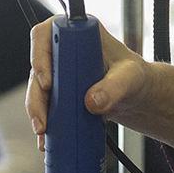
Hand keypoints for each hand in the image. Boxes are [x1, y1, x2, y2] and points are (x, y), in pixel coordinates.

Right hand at [25, 16, 152, 152]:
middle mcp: (63, 50)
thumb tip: (92, 102)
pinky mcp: (60, 92)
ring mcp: (59, 72)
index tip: (47, 83)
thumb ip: (115, 87)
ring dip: (38, 112)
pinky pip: (47, 106)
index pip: (46, 35)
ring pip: (38, 90)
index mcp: (77, 33)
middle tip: (43, 120)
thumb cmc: (135, 76)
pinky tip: (47, 139)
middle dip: (36, 97)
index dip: (40, 57)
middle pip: (37, 68)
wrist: (137, 95)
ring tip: (44, 132)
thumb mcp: (130, 78)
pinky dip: (47, 123)